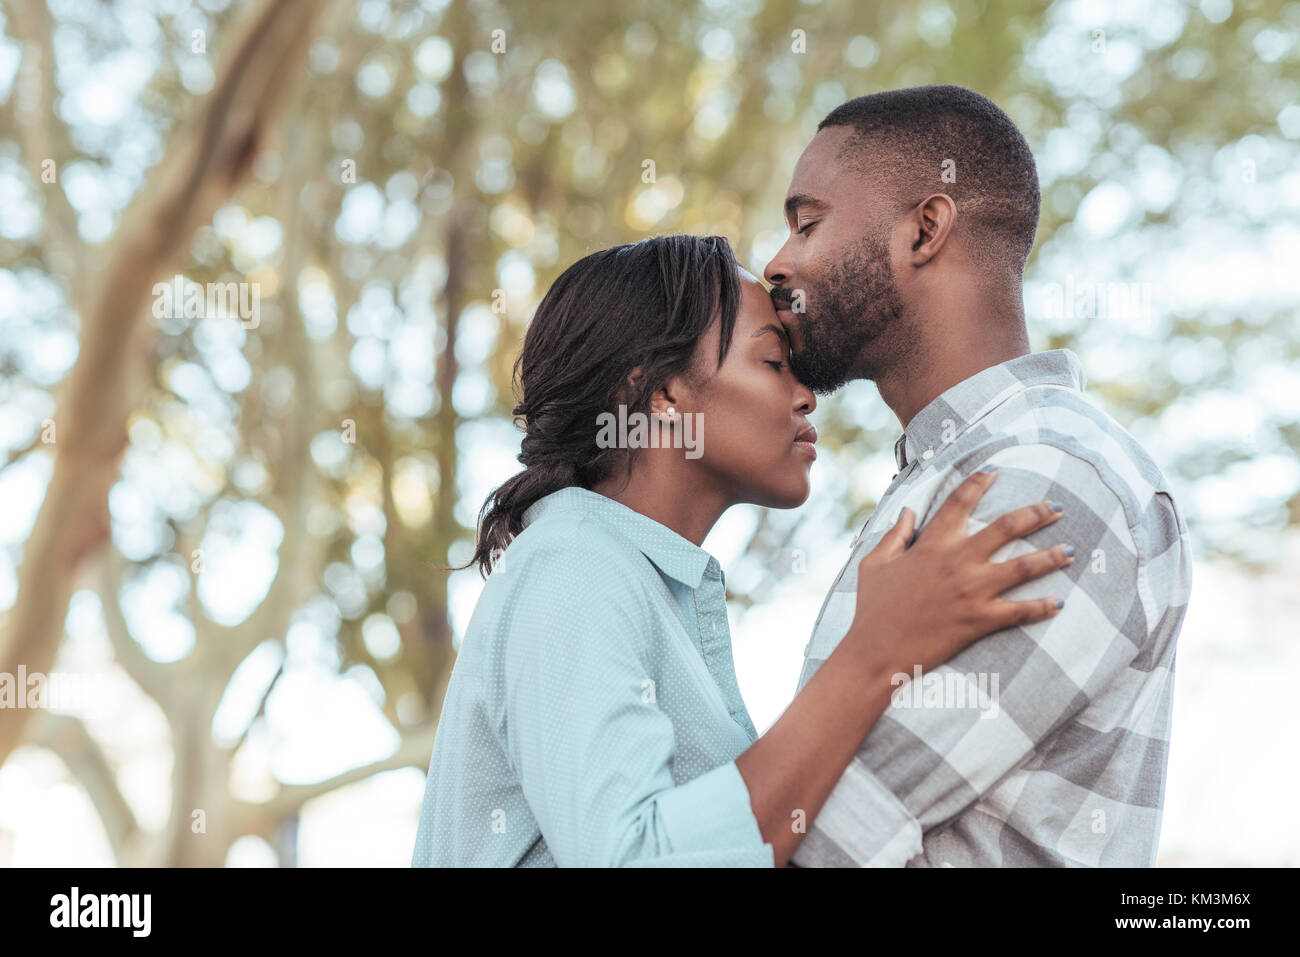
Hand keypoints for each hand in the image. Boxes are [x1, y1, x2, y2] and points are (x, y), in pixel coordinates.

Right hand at [849, 467, 1070, 675]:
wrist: (876, 651)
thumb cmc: (872, 609)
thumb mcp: (874, 564)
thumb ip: (894, 535)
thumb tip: (907, 511)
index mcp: (931, 544)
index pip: (959, 502)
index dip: (978, 483)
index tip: (994, 472)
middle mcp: (957, 561)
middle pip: (1006, 527)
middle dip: (1035, 513)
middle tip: (1056, 507)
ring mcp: (971, 591)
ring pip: (1023, 566)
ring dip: (1051, 557)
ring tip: (1071, 550)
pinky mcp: (979, 620)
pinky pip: (1019, 611)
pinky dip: (1042, 607)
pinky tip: (1059, 603)